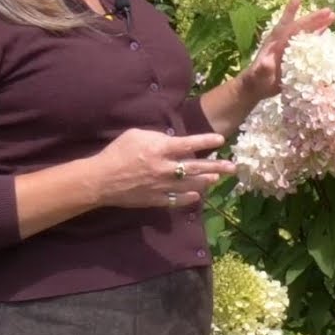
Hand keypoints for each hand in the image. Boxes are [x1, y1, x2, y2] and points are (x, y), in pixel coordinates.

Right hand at [86, 128, 235, 208]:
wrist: (101, 180)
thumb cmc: (117, 153)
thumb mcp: (136, 135)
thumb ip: (157, 137)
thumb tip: (171, 139)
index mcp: (161, 149)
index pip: (190, 144)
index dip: (207, 141)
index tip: (221, 140)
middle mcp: (166, 168)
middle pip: (197, 167)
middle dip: (217, 167)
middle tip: (233, 167)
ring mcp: (163, 186)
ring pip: (191, 185)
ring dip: (206, 181)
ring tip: (217, 178)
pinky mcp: (157, 200)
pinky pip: (178, 200)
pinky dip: (189, 198)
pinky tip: (198, 195)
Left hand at [239, 0, 334, 101]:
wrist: (256, 87)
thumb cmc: (256, 80)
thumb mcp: (258, 75)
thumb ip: (263, 69)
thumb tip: (266, 63)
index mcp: (275, 42)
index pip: (286, 26)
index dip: (291, 12)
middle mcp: (284, 41)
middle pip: (301, 27)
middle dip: (314, 18)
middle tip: (329, 10)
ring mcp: (291, 47)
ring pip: (307, 32)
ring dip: (319, 24)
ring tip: (333, 16)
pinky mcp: (296, 55)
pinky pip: (309, 42)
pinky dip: (318, 36)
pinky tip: (327, 31)